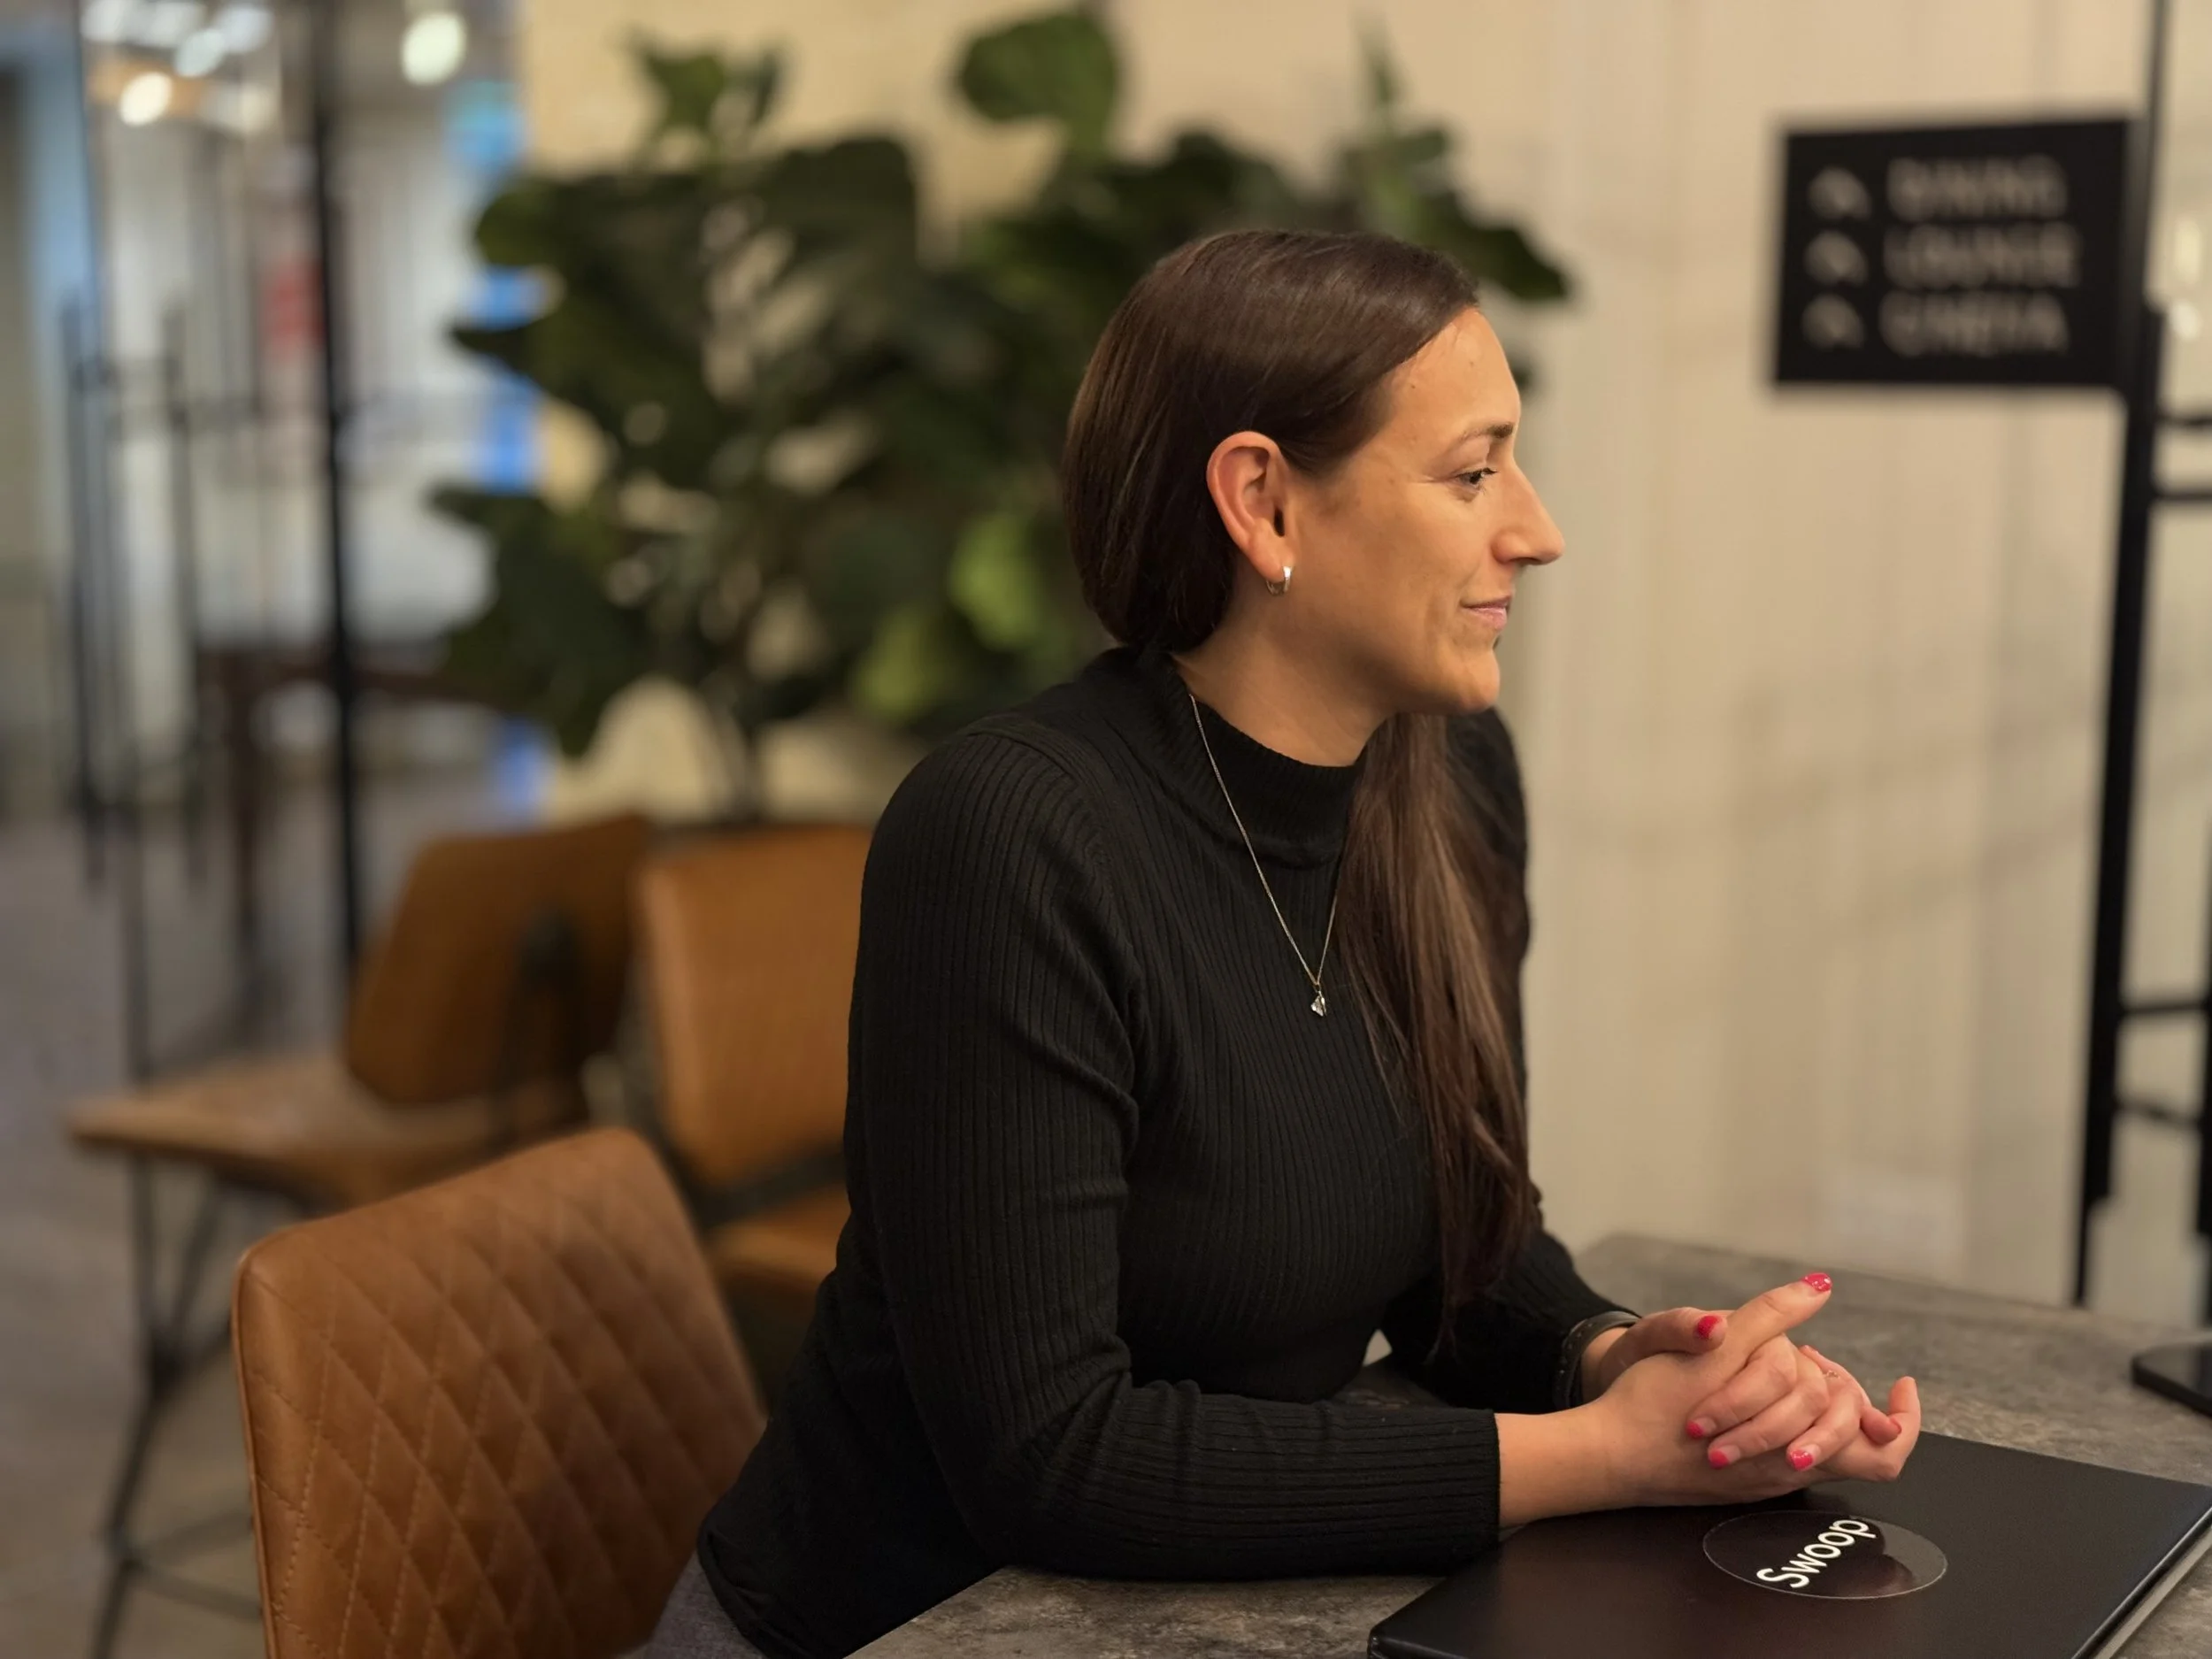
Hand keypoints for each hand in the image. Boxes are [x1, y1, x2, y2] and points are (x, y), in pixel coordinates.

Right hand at [1584, 1274, 1914, 1505]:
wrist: (1607, 1453)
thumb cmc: (1657, 1404)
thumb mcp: (1716, 1347)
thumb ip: (1769, 1316)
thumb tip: (1817, 1286)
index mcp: (1799, 1443)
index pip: (1884, 1448)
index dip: (1904, 1419)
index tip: (1901, 1384)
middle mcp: (1790, 1471)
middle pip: (1859, 1447)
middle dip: (1849, 1395)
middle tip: (1823, 1361)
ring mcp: (1765, 1481)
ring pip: (1821, 1450)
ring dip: (1814, 1408)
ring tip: (1791, 1368)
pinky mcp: (1739, 1481)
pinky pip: (1785, 1453)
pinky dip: (1786, 1420)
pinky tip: (1754, 1392)